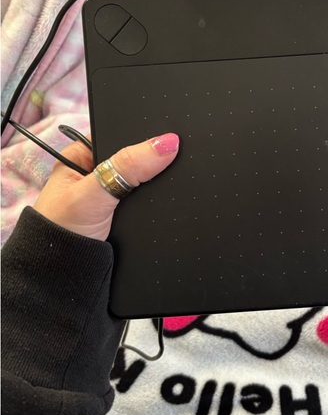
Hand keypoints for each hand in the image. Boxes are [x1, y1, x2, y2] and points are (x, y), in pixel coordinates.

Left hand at [34, 133, 179, 240]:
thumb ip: (128, 166)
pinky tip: (170, 202)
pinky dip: (159, 206)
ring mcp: (116, 197)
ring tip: (175, 185)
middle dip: (154, 165)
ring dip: (158, 188)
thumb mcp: (95, 191)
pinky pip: (150, 204)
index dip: (144, 136)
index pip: (121, 137)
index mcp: (83, 157)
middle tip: (177, 162)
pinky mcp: (128, 217)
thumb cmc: (63, 229)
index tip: (170, 137)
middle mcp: (100, 175)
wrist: (64, 277)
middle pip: (137, 161)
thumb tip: (167, 142)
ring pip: (146, 184)